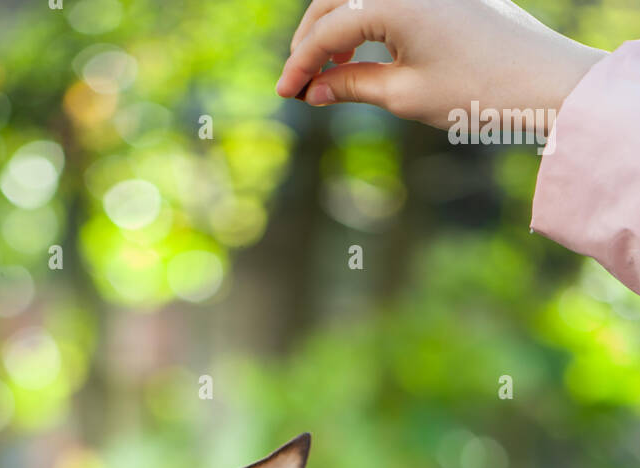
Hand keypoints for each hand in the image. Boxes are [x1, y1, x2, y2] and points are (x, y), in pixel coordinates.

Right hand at [276, 0, 605, 132]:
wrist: (543, 81)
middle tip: (300, 80)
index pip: (329, 29)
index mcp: (394, 0)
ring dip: (336, 30)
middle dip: (312, 40)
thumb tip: (317, 90)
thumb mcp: (406, 95)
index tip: (287, 94)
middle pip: (336, 2)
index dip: (302, 63)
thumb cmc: (477, 91)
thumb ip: (354, 86)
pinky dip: (366, 24)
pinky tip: (361, 55)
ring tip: (327, 72)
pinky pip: (388, 0)